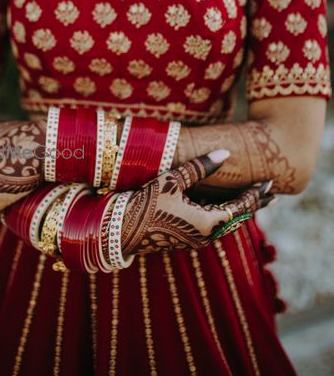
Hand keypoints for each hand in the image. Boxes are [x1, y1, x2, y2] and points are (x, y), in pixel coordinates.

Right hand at [120, 149, 274, 255]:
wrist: (121, 230)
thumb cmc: (145, 204)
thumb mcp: (171, 181)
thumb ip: (199, 167)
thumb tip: (225, 153)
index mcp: (207, 223)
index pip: (240, 208)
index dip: (255, 194)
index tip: (269, 182)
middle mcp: (205, 235)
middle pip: (237, 218)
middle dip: (253, 204)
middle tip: (271, 193)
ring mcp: (195, 239)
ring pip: (226, 223)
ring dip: (239, 210)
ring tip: (252, 198)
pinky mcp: (185, 238)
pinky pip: (213, 225)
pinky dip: (224, 214)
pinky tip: (224, 206)